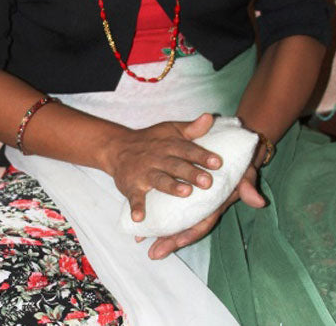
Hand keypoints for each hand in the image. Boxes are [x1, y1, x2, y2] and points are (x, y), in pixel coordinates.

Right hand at [103, 113, 221, 223]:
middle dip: (191, 173)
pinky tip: (139, 217)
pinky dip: (136, 207)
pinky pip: (134, 197)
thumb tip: (210, 117)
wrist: (118, 147)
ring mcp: (143, 173)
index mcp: (169, 145)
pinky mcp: (131, 186)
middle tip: (208, 182)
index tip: (218, 162)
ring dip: (171, 187)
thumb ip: (192, 128)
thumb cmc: (152, 141)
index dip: (202, 155)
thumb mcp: (171, 130)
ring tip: (185, 193)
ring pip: (159, 180)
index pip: (187, 149)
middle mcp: (157, 158)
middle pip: (176, 165)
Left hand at [146, 163, 265, 259]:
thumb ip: (247, 185)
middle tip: (153, 252)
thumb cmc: (241, 162)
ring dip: (159, 229)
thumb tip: (258, 201)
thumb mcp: (245, 171)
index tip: (176, 243)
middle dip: (170, 239)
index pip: (202, 223)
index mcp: (215, 203)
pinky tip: (138, 218)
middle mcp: (202, 204)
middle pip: (185, 225)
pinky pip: (167, 200)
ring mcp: (192, 197)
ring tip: (141, 241)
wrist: (237, 145)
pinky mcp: (182, 185)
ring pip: (174, 217)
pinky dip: (153, 208)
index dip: (190, 233)